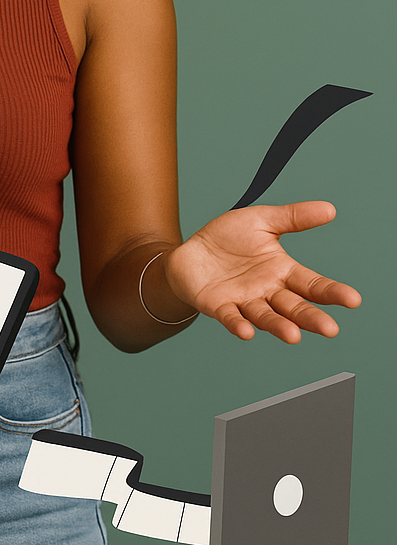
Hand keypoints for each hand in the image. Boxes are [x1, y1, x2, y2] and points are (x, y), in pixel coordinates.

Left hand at [163, 201, 361, 342]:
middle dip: (311, 318)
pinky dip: (239, 324)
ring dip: (280, 326)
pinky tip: (247, 331)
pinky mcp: (219, 306)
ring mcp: (244, 301)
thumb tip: (330, 209)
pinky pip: (231, 317)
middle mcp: (268, 292)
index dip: (332, 292)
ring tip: (294, 335)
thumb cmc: (229, 239)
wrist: (191, 252)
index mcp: (283, 272)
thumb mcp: (262, 220)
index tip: (354, 300)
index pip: (312, 284)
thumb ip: (294, 217)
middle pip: (294, 307)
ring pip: (266, 317)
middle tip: (331, 329)